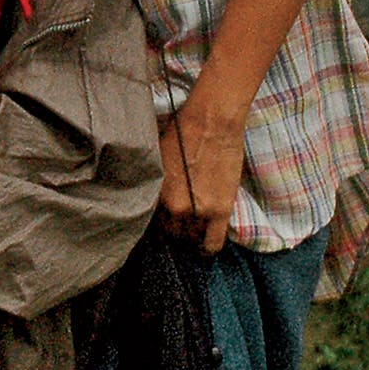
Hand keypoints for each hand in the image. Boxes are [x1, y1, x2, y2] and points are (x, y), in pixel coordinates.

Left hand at [156, 104, 247, 254]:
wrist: (211, 121)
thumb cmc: (181, 131)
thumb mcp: (156, 158)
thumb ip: (154, 182)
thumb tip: (147, 193)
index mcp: (155, 192)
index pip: (150, 221)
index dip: (156, 221)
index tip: (161, 221)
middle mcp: (174, 206)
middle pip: (171, 232)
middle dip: (174, 229)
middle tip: (178, 224)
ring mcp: (199, 211)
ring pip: (191, 238)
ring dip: (191, 236)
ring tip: (192, 229)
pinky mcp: (221, 211)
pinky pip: (213, 243)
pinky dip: (208, 248)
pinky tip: (204, 247)